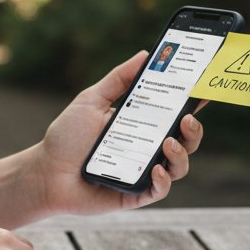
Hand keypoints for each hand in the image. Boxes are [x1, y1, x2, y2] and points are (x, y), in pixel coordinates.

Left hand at [28, 51, 204, 215]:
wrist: (45, 172)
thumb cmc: (66, 136)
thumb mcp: (91, 100)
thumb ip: (118, 79)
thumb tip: (145, 54)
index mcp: (141, 125)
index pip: (174, 114)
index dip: (193, 104)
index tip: (204, 90)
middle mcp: (147, 149)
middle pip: (185, 141)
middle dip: (194, 130)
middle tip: (187, 118)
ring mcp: (143, 172)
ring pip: (178, 167)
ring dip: (181, 155)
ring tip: (169, 143)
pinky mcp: (135, 194)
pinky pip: (158, 190)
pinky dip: (163, 181)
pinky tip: (156, 169)